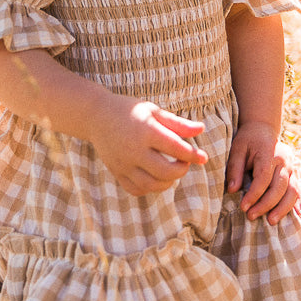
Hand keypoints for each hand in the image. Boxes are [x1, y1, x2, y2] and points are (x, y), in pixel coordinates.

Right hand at [89, 97, 206, 196]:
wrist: (97, 116)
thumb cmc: (131, 111)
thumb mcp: (154, 111)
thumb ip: (178, 123)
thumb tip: (202, 129)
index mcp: (146, 130)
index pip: (176, 148)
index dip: (193, 155)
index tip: (203, 157)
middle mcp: (134, 149)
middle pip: (165, 171)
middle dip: (181, 170)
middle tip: (184, 163)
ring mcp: (123, 163)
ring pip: (151, 185)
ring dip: (167, 182)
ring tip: (172, 171)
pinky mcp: (117, 172)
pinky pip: (136, 189)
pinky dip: (150, 188)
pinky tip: (155, 177)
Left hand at [226, 121, 300, 224]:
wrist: (263, 129)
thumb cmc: (248, 140)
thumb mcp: (237, 149)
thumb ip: (235, 168)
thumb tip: (233, 190)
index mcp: (269, 153)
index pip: (263, 178)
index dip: (253, 194)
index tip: (243, 207)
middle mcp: (284, 161)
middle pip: (279, 187)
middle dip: (266, 204)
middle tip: (251, 216)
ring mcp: (293, 167)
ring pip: (292, 191)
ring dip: (283, 208)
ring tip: (271, 221)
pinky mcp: (296, 173)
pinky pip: (300, 189)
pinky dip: (299, 202)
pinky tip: (297, 214)